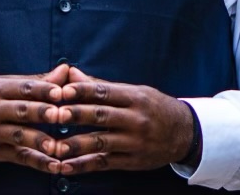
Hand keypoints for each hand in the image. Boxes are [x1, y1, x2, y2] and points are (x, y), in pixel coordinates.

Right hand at [0, 64, 69, 172]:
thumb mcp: (1, 83)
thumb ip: (35, 81)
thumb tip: (66, 70)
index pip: (22, 87)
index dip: (42, 89)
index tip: (61, 91)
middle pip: (20, 110)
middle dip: (41, 112)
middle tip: (61, 115)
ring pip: (18, 136)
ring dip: (39, 141)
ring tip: (57, 146)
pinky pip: (17, 156)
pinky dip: (36, 162)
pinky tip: (53, 165)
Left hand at [53, 67, 192, 173]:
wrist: (184, 133)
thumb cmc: (153, 107)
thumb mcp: (134, 92)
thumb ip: (101, 86)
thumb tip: (71, 73)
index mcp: (135, 97)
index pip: (105, 92)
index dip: (83, 91)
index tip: (63, 90)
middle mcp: (135, 119)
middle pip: (102, 116)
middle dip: (77, 115)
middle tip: (55, 114)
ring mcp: (134, 142)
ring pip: (101, 142)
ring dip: (76, 145)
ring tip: (55, 146)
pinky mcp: (132, 161)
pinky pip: (104, 163)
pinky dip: (84, 166)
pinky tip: (66, 166)